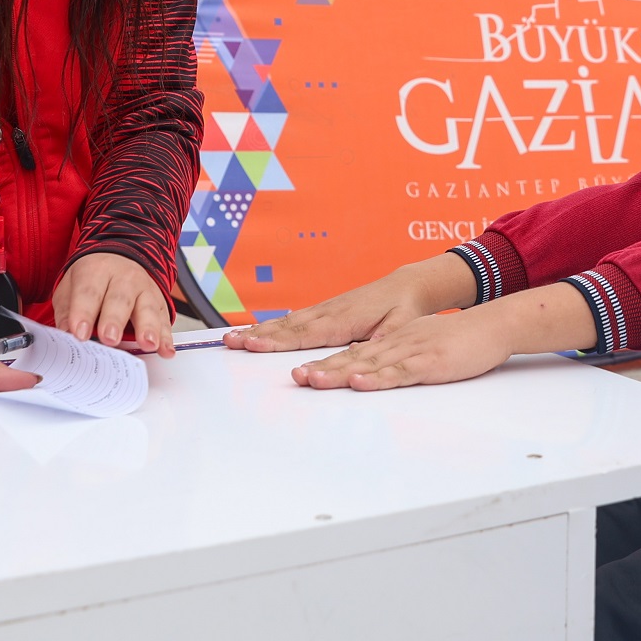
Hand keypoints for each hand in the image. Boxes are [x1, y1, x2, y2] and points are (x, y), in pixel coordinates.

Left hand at [54, 252, 174, 354]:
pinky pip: (164, 319)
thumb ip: (67, 311)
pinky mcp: (159, 302)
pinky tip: (166, 350)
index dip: (84, 313)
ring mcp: (145, 288)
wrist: (118, 259)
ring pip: (147, 307)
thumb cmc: (92, 280)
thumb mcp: (70, 288)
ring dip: (148, 327)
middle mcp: (124, 277)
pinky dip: (166, 337)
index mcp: (96, 270)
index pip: (89, 292)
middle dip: (115, 320)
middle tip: (110, 338)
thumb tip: (66, 334)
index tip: (79, 334)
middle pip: (120, 299)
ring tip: (147, 343)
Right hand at [225, 253, 477, 352]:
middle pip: (287, 327)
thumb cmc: (405, 308)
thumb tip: (358, 354)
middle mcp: (330, 312)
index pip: (306, 333)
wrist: (410, 285)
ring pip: (286, 322)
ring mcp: (326, 309)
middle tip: (230, 343)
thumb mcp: (401, 326)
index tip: (254, 345)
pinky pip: (294, 319)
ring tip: (232, 338)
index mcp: (345, 319)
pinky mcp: (326, 310)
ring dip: (259, 331)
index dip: (278, 341)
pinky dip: (273, 325)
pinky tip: (259, 331)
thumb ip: (380, 341)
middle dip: (257, 335)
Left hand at [291, 309, 516, 390]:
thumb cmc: (457, 341)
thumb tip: (366, 371)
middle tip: (296, 378)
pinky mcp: (429, 362)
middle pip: (352, 358)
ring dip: (340, 373)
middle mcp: (395, 343)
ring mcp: (411, 351)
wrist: (490, 327)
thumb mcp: (419, 346)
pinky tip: (360, 383)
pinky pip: (400, 372)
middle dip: (322, 369)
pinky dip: (378, 378)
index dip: (325, 364)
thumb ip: (393, 358)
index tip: (300, 373)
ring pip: (370, 364)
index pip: (351, 354)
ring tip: (314, 380)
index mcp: (391, 341)